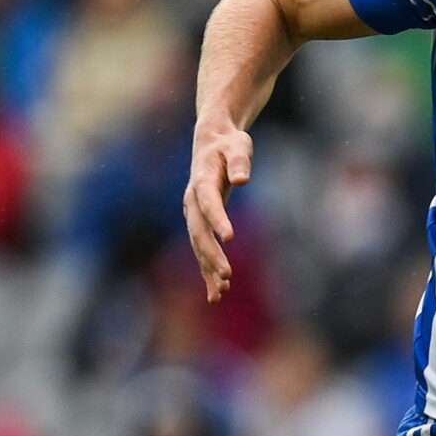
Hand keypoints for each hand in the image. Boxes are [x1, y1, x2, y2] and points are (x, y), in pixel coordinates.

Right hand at [184, 120, 252, 302]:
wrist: (211, 142)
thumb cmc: (229, 144)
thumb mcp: (238, 145)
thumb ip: (239, 161)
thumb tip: (242, 179)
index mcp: (202, 181)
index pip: (209, 203)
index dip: (218, 220)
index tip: (230, 238)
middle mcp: (193, 200)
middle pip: (199, 231)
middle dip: (211, 254)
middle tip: (227, 275)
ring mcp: (194, 213)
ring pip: (198, 245)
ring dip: (207, 269)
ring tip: (220, 293)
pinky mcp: (200, 222)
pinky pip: (202, 249)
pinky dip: (208, 269)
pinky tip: (218, 291)